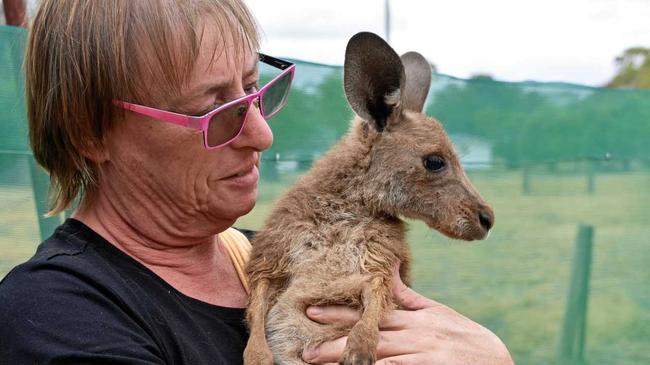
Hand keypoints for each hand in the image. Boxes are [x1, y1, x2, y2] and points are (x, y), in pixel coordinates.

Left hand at [303, 266, 513, 364]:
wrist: (497, 361)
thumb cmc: (463, 337)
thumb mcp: (436, 312)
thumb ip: (406, 296)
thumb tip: (384, 269)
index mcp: (415, 317)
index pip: (372, 313)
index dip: (341, 313)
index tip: (313, 312)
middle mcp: (417, 333)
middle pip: (370, 336)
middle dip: (335, 343)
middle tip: (306, 350)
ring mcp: (425, 352)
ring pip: (381, 355)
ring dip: (350, 360)